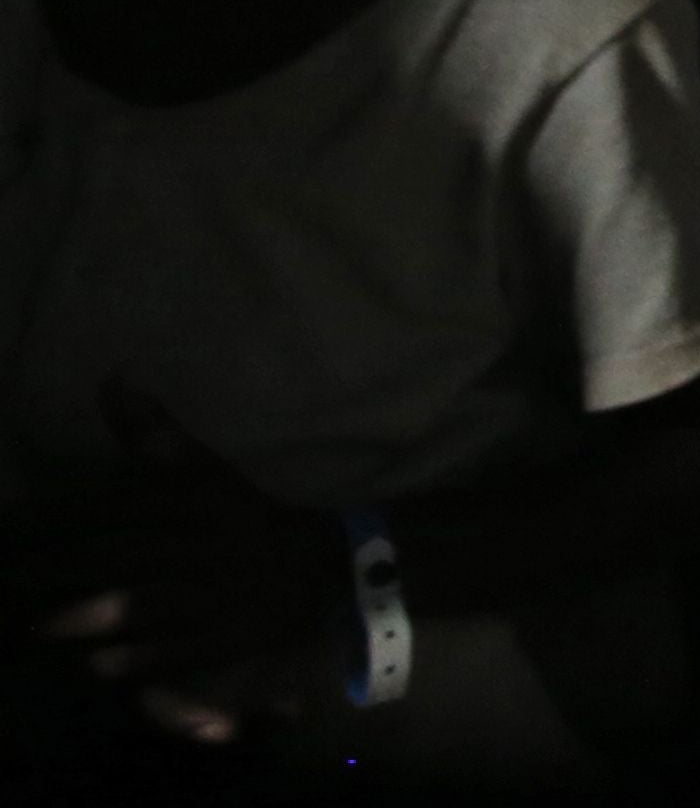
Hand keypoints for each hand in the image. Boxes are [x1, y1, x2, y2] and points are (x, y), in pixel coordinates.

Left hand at [22, 393, 341, 743]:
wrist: (322, 571)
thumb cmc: (248, 520)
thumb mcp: (210, 472)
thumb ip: (156, 436)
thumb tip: (110, 381)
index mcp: (200, 499)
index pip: (124, 503)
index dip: (64, 514)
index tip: (8, 525)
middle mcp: (205, 543)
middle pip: (126, 552)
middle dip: (62, 566)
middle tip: (4, 579)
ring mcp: (217, 594)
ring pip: (151, 600)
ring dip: (97, 613)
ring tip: (42, 625)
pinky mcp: (227, 637)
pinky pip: (181, 647)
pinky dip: (142, 655)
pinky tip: (99, 663)